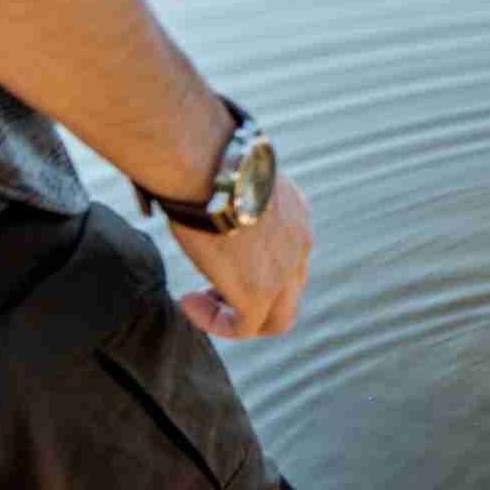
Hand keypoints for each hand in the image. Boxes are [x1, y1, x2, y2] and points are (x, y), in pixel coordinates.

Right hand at [173, 171, 313, 338]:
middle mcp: (300, 244)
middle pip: (290, 293)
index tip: (223, 259)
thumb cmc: (211, 162)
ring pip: (276, 318)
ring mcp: (284, 271)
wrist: (213, 167)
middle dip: (255, 299)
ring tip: (200, 300)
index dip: (258, 267)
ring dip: (237, 316)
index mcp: (297, 216)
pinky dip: (217, 323)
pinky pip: (245, 327)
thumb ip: (235, 197)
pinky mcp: (260, 292)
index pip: (290, 257)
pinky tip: (189, 304)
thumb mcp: (236, 179)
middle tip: (215, 290)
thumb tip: (207, 190)